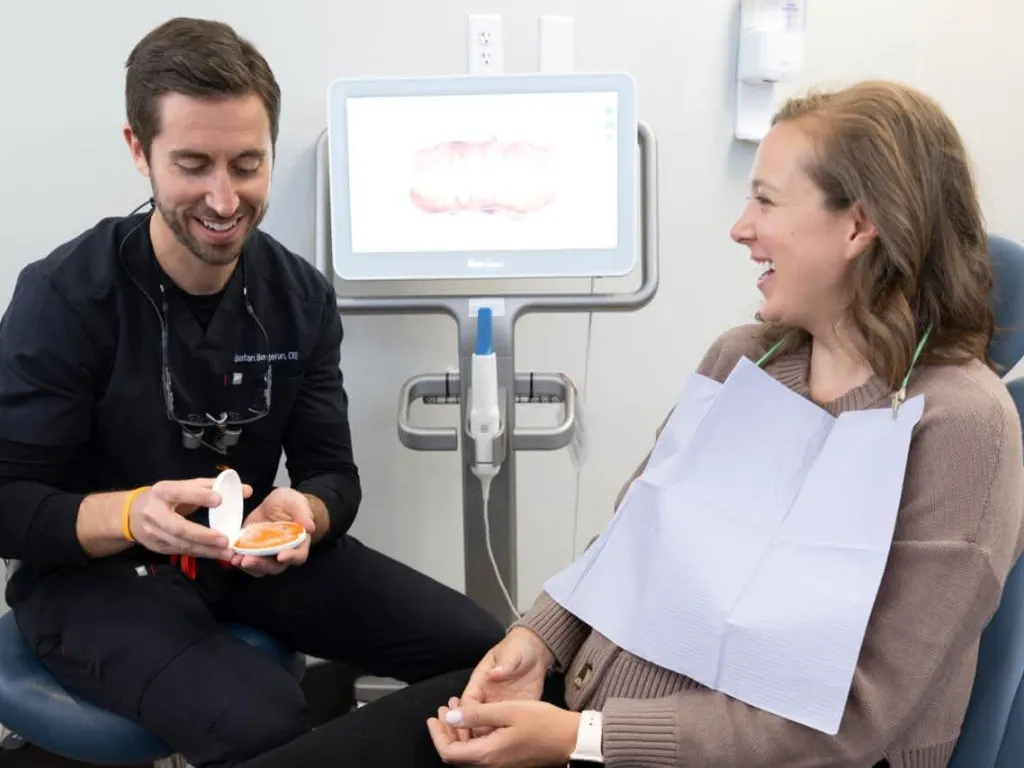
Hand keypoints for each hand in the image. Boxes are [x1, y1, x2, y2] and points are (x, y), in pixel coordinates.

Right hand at [129, 478, 250, 559]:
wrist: (131, 514)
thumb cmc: (166, 497)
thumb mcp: (183, 486)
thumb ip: (213, 487)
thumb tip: (247, 490)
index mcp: (162, 491)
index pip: (180, 493)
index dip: (199, 496)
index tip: (220, 500)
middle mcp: (154, 513)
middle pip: (179, 527)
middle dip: (203, 535)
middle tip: (225, 539)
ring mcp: (154, 533)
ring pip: (181, 544)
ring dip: (205, 550)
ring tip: (227, 552)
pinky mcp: (158, 547)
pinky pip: (181, 551)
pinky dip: (200, 553)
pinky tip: (215, 554)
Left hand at [230, 488, 314, 576]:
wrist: (275, 505)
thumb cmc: (289, 503)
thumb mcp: (295, 501)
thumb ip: (302, 512)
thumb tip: (310, 526)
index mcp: (298, 542)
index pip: (299, 555)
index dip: (291, 557)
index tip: (280, 556)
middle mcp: (283, 552)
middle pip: (276, 566)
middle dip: (261, 564)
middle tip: (248, 560)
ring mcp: (267, 554)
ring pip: (260, 568)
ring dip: (249, 566)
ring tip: (237, 560)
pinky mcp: (253, 551)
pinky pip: (247, 561)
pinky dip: (239, 560)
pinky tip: (232, 555)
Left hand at [428, 699, 579, 766]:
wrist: (570, 739)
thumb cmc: (542, 723)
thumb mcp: (507, 711)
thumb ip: (477, 715)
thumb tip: (450, 716)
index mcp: (487, 754)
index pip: (449, 752)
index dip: (437, 735)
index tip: (434, 716)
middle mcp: (490, 765)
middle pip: (457, 754)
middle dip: (447, 729)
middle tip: (444, 707)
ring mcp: (500, 765)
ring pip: (469, 752)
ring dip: (460, 730)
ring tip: (458, 706)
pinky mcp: (508, 761)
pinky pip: (482, 751)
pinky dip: (474, 734)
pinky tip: (477, 717)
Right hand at [459, 627, 553, 736]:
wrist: (537, 651)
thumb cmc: (519, 648)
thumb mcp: (512, 652)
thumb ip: (505, 663)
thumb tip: (495, 674)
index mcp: (480, 682)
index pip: (468, 703)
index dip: (465, 716)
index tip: (466, 727)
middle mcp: (487, 697)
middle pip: (475, 720)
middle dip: (473, 732)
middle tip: (477, 745)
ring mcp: (501, 706)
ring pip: (489, 727)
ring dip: (489, 737)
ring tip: (493, 747)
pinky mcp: (516, 711)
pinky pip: (507, 728)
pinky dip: (505, 737)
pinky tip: (509, 743)